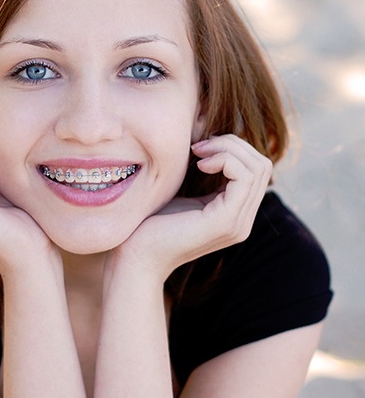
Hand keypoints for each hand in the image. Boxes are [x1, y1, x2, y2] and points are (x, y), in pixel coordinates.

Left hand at [111, 134, 271, 281]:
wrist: (136, 255)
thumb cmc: (150, 223)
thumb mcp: (183, 194)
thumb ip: (203, 177)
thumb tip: (209, 142)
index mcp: (234, 213)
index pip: (256, 169)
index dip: (232, 148)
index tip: (199, 147)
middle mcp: (243, 220)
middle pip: (262, 165)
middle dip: (232, 144)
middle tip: (198, 147)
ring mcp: (238, 223)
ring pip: (258, 168)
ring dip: (228, 149)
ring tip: (197, 153)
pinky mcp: (226, 222)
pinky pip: (244, 178)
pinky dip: (225, 160)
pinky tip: (200, 165)